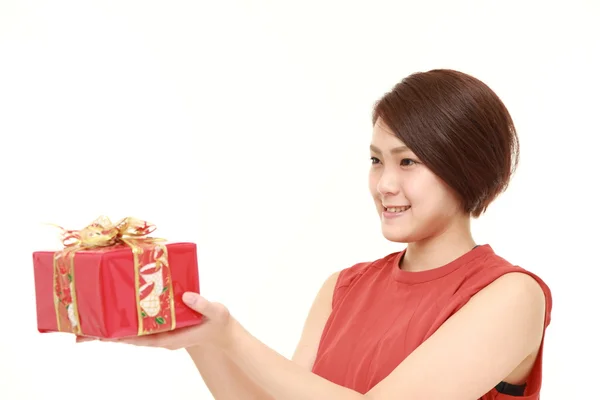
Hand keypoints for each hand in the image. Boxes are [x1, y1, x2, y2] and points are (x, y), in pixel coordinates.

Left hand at [77, 293, 233, 350]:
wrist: (220, 331)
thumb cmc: (218, 323)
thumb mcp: (216, 312)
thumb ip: (203, 304)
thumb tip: (185, 295)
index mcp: (171, 338)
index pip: (143, 339)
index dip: (123, 337)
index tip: (105, 334)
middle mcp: (162, 336)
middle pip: (131, 337)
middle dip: (110, 333)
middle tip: (87, 328)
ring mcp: (161, 330)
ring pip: (133, 330)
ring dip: (115, 326)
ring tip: (93, 320)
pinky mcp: (162, 323)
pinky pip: (141, 322)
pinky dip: (128, 318)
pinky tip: (117, 310)